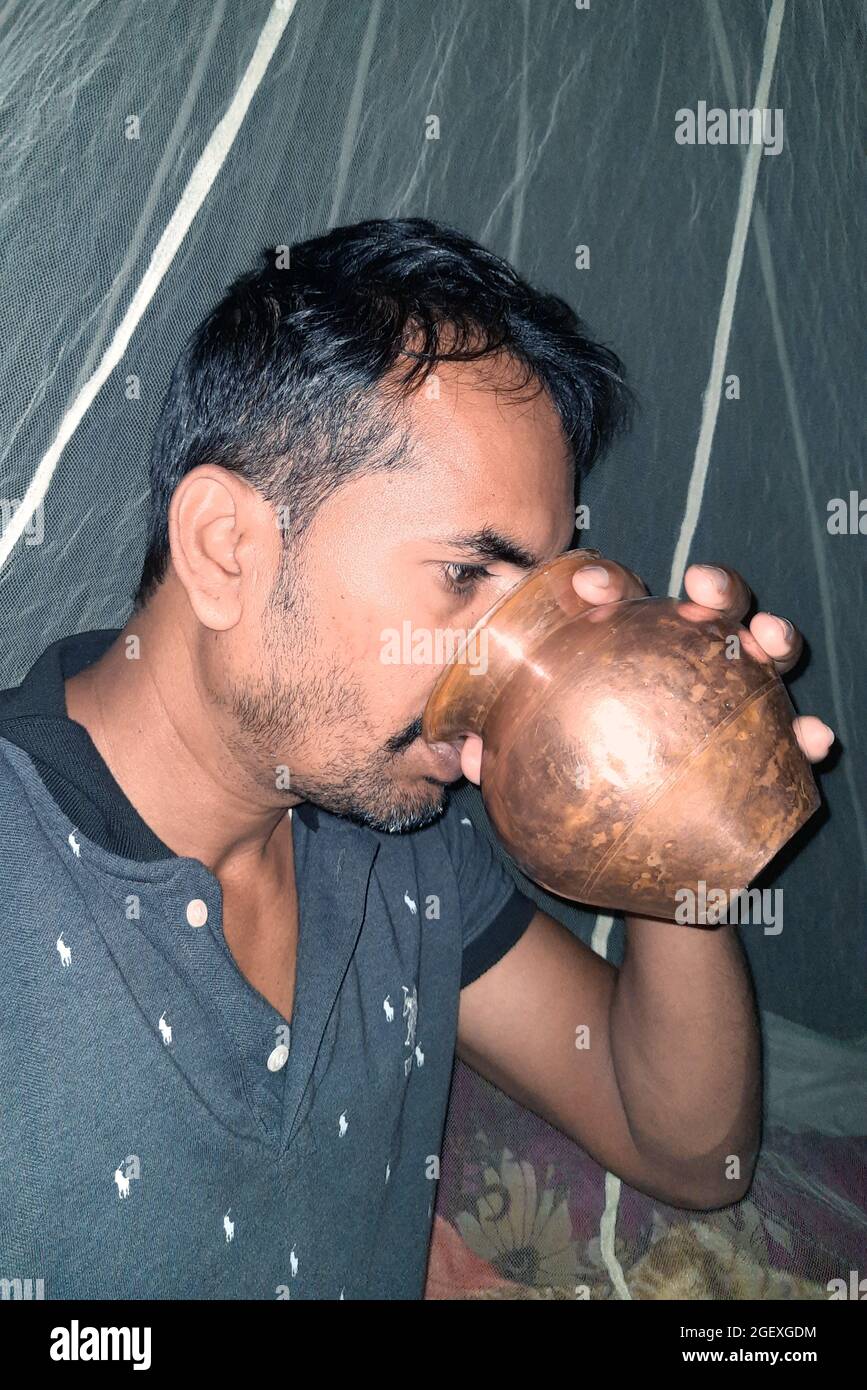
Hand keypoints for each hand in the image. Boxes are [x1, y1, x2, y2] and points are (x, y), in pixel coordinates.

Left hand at [457, 555, 833, 783]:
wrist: (645, 879)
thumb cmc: (587, 806)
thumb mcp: (539, 780)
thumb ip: (503, 761)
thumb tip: (464, 751)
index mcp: (626, 658)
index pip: (617, 605)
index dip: (604, 585)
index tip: (588, 588)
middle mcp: (687, 668)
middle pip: (706, 610)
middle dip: (712, 587)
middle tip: (701, 589)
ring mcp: (732, 703)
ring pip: (760, 654)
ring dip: (771, 636)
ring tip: (770, 641)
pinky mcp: (766, 752)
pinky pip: (794, 739)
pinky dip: (807, 735)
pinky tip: (812, 740)